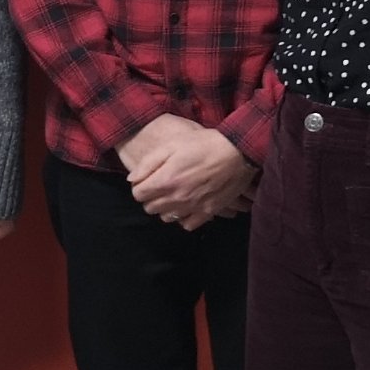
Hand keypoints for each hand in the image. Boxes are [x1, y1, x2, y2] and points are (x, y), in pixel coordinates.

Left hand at [120, 116, 255, 228]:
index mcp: (165, 180)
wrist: (237, 152)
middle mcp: (176, 198)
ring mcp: (192, 207)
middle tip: (160, 185)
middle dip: (151, 197)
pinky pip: (187, 225)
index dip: (140, 186)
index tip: (148, 180)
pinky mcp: (208, 212)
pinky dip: (184, 217)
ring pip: (166, 218)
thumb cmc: (203, 144)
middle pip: (150, 208)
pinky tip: (187, 205)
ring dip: (166, 208)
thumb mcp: (171, 145)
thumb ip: (148, 164)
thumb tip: (132, 180)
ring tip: (174, 194)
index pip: (138, 194)